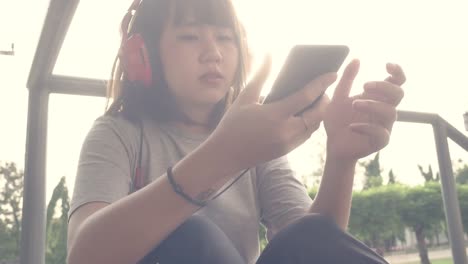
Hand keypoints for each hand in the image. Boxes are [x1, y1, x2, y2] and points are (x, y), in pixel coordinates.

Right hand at [208, 57, 336, 171]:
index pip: (306, 97)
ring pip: (314, 126)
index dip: (321, 83)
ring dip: (320, 113)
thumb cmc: (232, 124)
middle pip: (317, 114)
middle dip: (325, 100)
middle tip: (325, 88)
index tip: (332, 73)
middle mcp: (285, 131)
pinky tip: (307, 114)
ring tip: (319, 99)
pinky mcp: (287, 150)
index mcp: (275, 115)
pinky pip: (306, 135)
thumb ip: (260, 75)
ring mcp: (287, 143)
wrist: (225, 155)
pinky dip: (311, 124)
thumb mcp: (244, 98)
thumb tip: (268, 54)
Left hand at [324, 59, 405, 161]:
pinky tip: (352, 126)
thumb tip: (356, 59)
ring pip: (391, 112)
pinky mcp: (380, 141)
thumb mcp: (338, 97)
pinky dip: (367, 127)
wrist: (333, 144)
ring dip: (372, 105)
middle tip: (364, 86)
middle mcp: (384, 110)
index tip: (387, 65)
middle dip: (383, 87)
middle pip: (398, 94)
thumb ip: (347, 79)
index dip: (397, 72)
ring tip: (354, 104)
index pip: (396, 82)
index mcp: (378, 97)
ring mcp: (384, 125)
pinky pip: (382, 133)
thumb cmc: (338, 119)